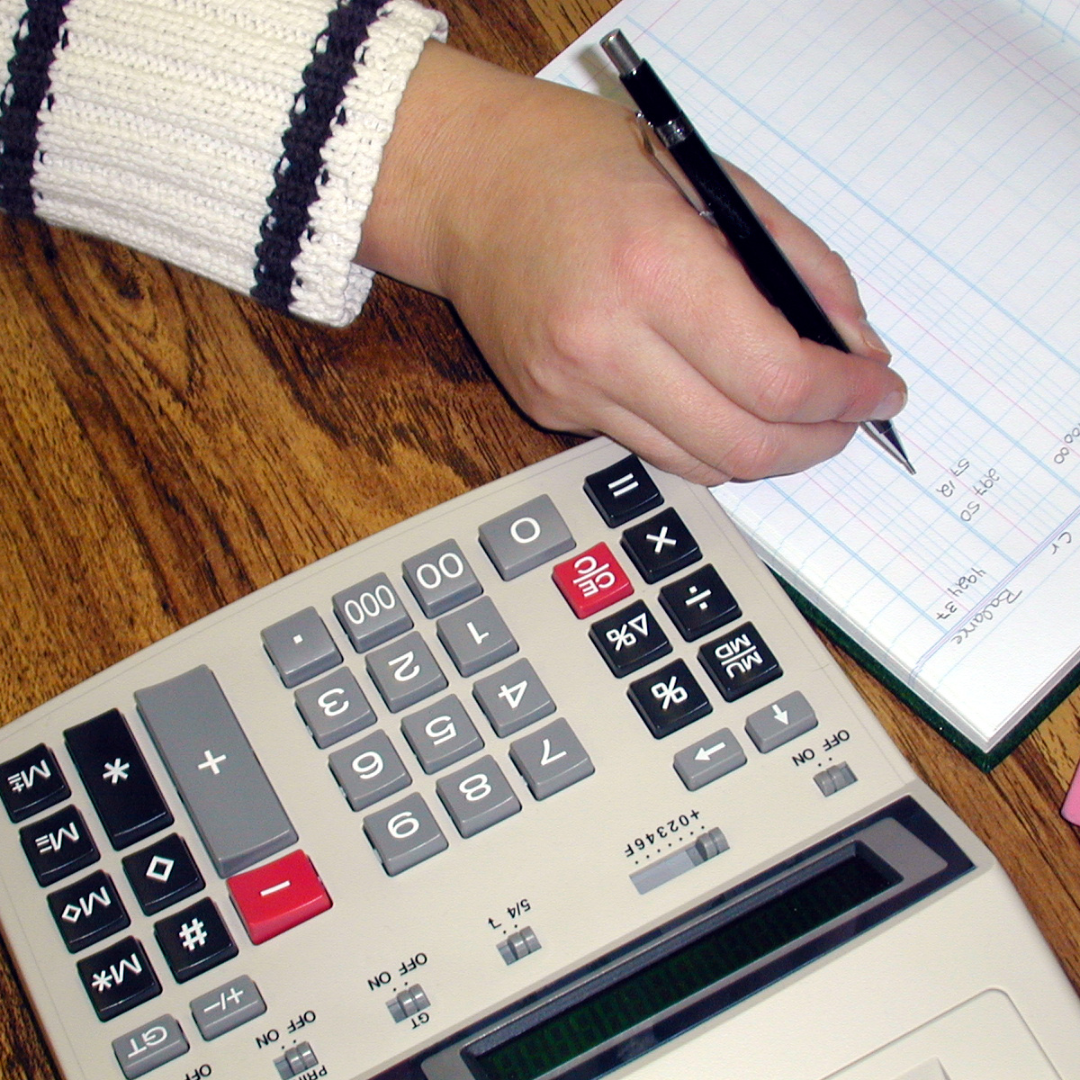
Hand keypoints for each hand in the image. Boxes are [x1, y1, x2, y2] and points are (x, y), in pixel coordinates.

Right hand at [358, 43, 905, 483]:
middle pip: (743, 446)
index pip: (777, 378)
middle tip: (845, 420)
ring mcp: (570, 390)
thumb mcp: (712, 181)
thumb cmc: (584, 163)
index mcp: (653, 268)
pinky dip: (703, 439)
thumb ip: (799, 265)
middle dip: (816, 443)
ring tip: (794, 418)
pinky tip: (718, 403)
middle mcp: (605, 344)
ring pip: (699, 466)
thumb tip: (854, 347)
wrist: (464, 187)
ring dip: (765, 452)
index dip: (846, 399)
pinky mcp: (549, 412)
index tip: (878, 393)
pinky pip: (651, 450)